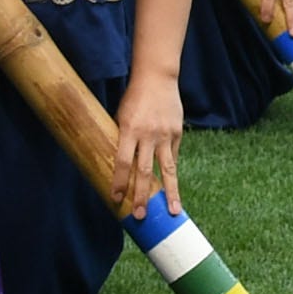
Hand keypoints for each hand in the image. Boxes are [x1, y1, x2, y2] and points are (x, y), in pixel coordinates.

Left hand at [111, 72, 184, 214]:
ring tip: (174, 212)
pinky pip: (173, 158)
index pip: (123, 162)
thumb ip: (122, 140)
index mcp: (129, 130)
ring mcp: (166, 135)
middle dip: (141, 195)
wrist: (157, 77)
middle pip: (144, 171)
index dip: (119, 182)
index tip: (115, 199)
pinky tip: (172, 190)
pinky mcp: (177, 133)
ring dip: (169, 193)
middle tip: (140, 215)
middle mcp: (148, 135)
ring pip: (167, 169)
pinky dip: (171, 174)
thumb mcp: (121, 116)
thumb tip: (119, 168)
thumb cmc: (133, 98)